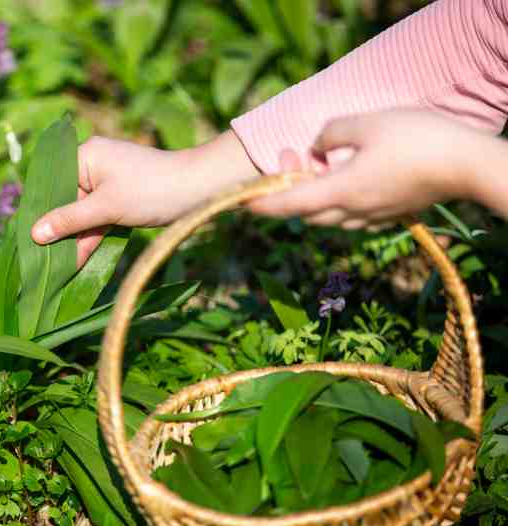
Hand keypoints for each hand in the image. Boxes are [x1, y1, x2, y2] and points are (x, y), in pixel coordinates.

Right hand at [32, 131, 256, 266]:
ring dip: (74, 239)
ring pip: (81, 213)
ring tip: (56, 270)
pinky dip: (91, 237)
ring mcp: (107, 182)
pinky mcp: (119, 197)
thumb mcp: (106, 208)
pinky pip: (97, 218)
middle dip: (57, 232)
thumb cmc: (151, 191)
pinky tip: (77, 261)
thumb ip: (70, 221)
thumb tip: (34, 234)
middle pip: (65, 201)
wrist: (199, 190)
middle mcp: (92, 164)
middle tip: (40, 262)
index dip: (41, 214)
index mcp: (85, 155)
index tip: (26, 241)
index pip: (52, 185)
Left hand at [247, 109, 486, 228]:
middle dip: (290, 191)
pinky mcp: (391, 214)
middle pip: (307, 212)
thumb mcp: (366, 123)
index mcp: (341, 191)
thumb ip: (331, 132)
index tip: (242, 203)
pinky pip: (352, 214)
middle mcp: (353, 211)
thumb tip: (317, 145)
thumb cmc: (417, 139)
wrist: (468, 165)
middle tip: (291, 158)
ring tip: (320, 164)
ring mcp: (374, 216)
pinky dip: (338, 199)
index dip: (263, 204)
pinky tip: (348, 175)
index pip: (290, 204)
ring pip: (330, 215)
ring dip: (315, 195)